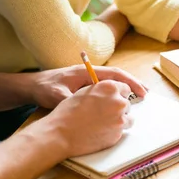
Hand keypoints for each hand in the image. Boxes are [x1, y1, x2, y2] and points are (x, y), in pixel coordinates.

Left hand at [30, 64, 146, 108]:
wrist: (32, 86)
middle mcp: (88, 73)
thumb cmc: (44, 88)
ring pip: (110, 82)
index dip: (129, 82)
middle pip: (115, 76)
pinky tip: (118, 102)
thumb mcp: (57, 96)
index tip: (141, 92)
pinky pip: (103, 88)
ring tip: (137, 98)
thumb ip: (72, 100)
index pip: (113, 74)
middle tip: (146, 94)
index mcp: (85, 72)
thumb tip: (85, 107)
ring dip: (123, 89)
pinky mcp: (83, 86)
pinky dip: (113, 93)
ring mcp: (86, 79)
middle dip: (131, 84)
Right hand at [46, 80, 132, 156]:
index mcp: (109, 87)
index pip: (125, 88)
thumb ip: (101, 91)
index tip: (115, 99)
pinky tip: (101, 131)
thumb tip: (111, 94)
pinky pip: (122, 131)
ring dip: (119, 119)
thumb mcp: (85, 92)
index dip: (119, 94)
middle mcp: (117, 101)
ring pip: (128, 118)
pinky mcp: (118, 134)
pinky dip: (114, 131)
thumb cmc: (69, 112)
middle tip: (104, 113)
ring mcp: (119, 118)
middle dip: (118, 108)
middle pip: (127, 103)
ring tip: (103, 123)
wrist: (61, 133)